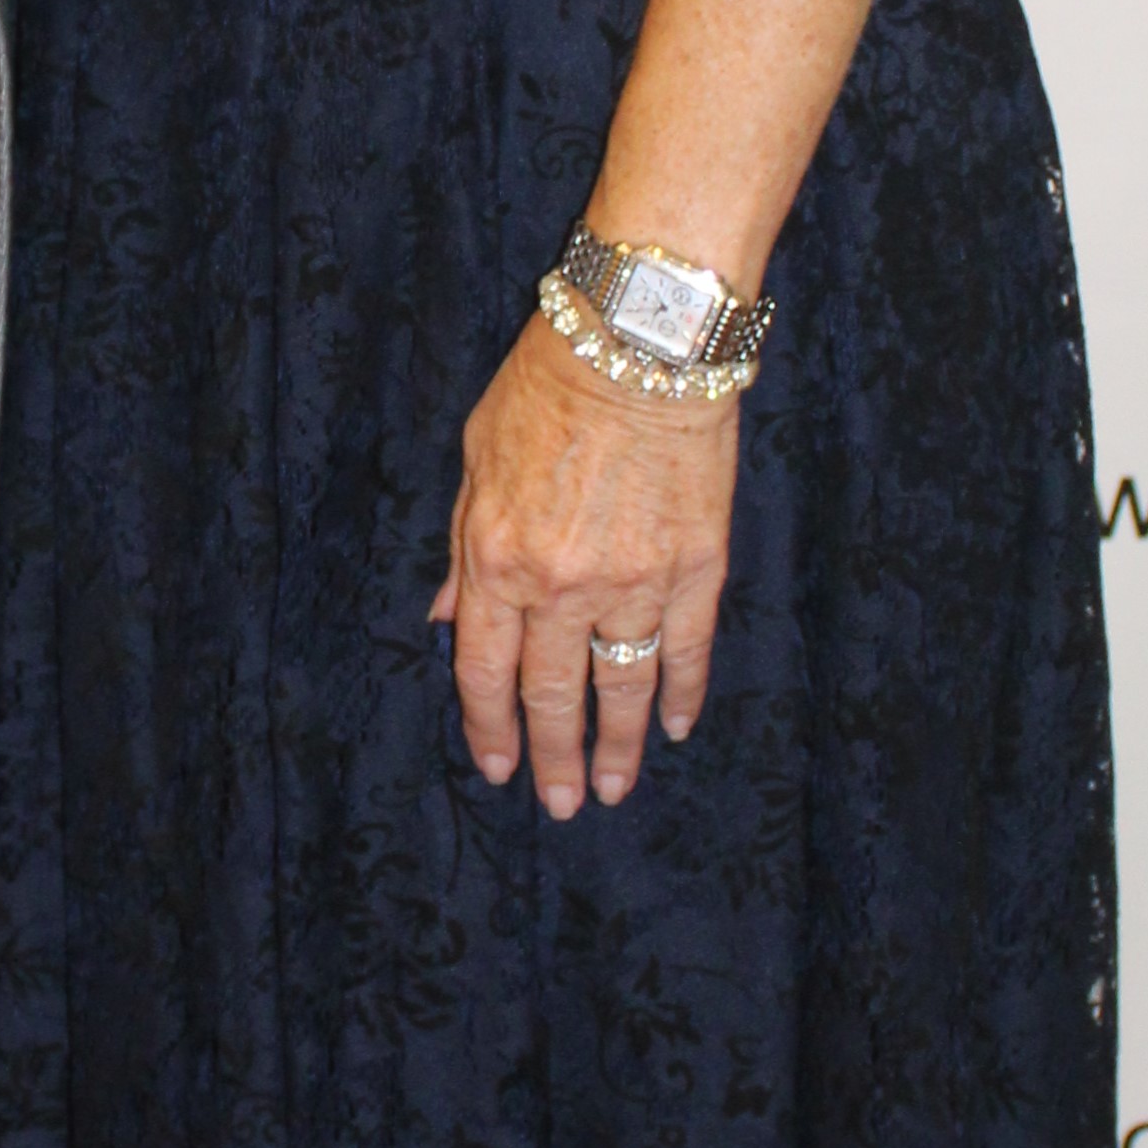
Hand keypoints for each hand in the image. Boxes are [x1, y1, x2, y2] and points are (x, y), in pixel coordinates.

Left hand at [434, 322, 736, 821]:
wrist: (640, 343)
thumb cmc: (547, 385)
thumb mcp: (474, 460)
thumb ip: (464, 549)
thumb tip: (450, 617)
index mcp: (496, 559)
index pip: (485, 669)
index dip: (489, 725)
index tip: (497, 767)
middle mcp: (560, 584)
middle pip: (552, 694)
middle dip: (553, 757)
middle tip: (562, 804)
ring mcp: (633, 580)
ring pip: (623, 686)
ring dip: (620, 745)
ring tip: (617, 787)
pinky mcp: (696, 566)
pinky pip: (688, 649)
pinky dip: (684, 694)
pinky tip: (678, 727)